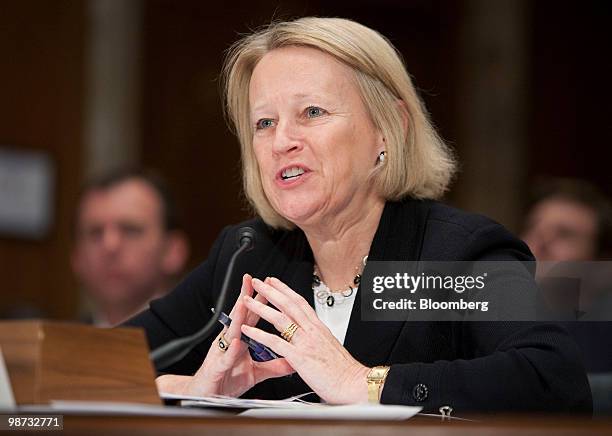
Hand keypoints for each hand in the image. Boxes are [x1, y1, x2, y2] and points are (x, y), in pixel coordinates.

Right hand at [156, 274, 293, 396]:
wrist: (204, 398)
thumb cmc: (226, 381)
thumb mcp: (255, 373)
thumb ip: (274, 366)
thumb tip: (292, 361)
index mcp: (239, 341)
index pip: (251, 317)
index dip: (260, 301)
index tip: (270, 285)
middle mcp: (229, 342)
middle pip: (239, 317)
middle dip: (246, 298)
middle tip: (253, 281)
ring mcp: (221, 353)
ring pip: (230, 332)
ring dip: (238, 318)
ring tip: (245, 303)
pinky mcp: (215, 368)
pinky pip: (224, 358)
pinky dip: (230, 351)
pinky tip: (236, 343)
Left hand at [241, 277, 370, 403]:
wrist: (354, 383)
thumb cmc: (345, 371)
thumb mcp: (331, 348)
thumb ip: (318, 341)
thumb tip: (312, 340)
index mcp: (319, 328)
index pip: (300, 302)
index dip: (285, 290)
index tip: (275, 282)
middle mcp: (312, 331)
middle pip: (288, 304)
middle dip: (271, 291)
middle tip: (258, 282)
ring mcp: (305, 342)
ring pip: (280, 318)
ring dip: (262, 307)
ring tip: (248, 300)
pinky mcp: (299, 357)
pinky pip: (275, 342)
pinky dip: (259, 335)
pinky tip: (248, 330)